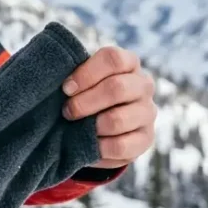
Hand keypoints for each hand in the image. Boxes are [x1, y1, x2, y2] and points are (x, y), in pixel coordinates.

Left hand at [61, 45, 156, 168]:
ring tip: (78, 130)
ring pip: (117, 120)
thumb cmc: (85, 96)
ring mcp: (148, 112)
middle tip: (67, 112)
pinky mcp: (146, 139)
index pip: (113, 59)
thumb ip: (74, 78)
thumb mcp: (81, 82)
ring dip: (91, 126)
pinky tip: (89, 145)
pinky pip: (121, 146)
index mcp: (129, 63)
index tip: (65, 89)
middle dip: (84, 103)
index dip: (86, 74)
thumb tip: (59, 82)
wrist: (100, 128)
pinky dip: (99, 148)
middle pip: (117, 88)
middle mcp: (143, 85)